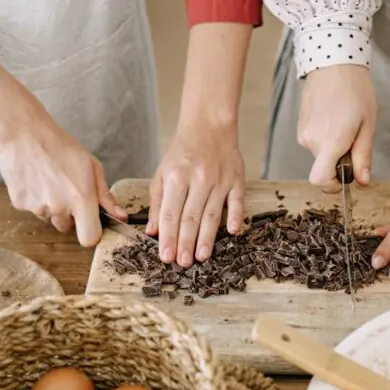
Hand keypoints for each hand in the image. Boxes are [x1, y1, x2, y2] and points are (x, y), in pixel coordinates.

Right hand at [0, 117, 123, 246]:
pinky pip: (32, 209)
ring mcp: (37, 207)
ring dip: (51, 206)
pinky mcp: (20, 204)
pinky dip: (35, 199)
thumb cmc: (61, 146)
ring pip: (49, 218)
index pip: (89, 238)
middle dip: (69, 215)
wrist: (23, 133)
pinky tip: (36, 179)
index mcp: (81, 200)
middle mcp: (59, 208)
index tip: (90, 222)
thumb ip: (106, 196)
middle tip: (66, 190)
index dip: (90, 232)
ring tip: (49, 180)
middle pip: (67, 228)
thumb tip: (120, 216)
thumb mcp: (92, 166)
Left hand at [146, 123, 245, 267]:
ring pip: (212, 213)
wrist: (209, 125)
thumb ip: (157, 202)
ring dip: (206, 237)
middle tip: (183, 263)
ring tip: (201, 257)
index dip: (167, 237)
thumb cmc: (183, 152)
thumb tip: (152, 231)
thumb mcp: (162, 173)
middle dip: (185, 242)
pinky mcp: (236, 180)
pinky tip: (232, 232)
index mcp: (176, 177)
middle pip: (190, 217)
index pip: (170, 213)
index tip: (166, 256)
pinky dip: (235, 216)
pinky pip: (237, 201)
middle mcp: (198, 179)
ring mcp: (219, 180)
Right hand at [298, 65, 376, 191]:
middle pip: (323, 166)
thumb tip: (362, 181)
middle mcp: (311, 141)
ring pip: (319, 154)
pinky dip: (325, 137)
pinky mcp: (300, 126)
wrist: (333, 62)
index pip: (320, 180)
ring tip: (345, 122)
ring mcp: (303, 133)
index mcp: (330, 142)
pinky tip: (334, 117)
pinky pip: (314, 141)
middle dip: (339, 161)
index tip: (344, 179)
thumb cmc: (355, 90)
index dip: (332, 186)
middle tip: (353, 139)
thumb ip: (363, 156)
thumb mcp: (367, 125)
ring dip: (333, 147)